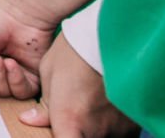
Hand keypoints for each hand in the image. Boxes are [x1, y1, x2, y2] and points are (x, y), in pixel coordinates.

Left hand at [20, 36, 135, 136]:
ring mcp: (117, 130)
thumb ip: (43, 105)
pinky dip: (110, 127)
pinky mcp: (134, 125)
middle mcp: (94, 131)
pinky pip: (119, 135)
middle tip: (73, 113)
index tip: (58, 130)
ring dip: (93, 130)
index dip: (58, 137)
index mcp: (69, 120)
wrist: (115, 37)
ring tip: (90, 107)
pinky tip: (106, 109)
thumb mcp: (49, 73)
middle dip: (74, 131)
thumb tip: (29, 120)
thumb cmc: (76, 51)